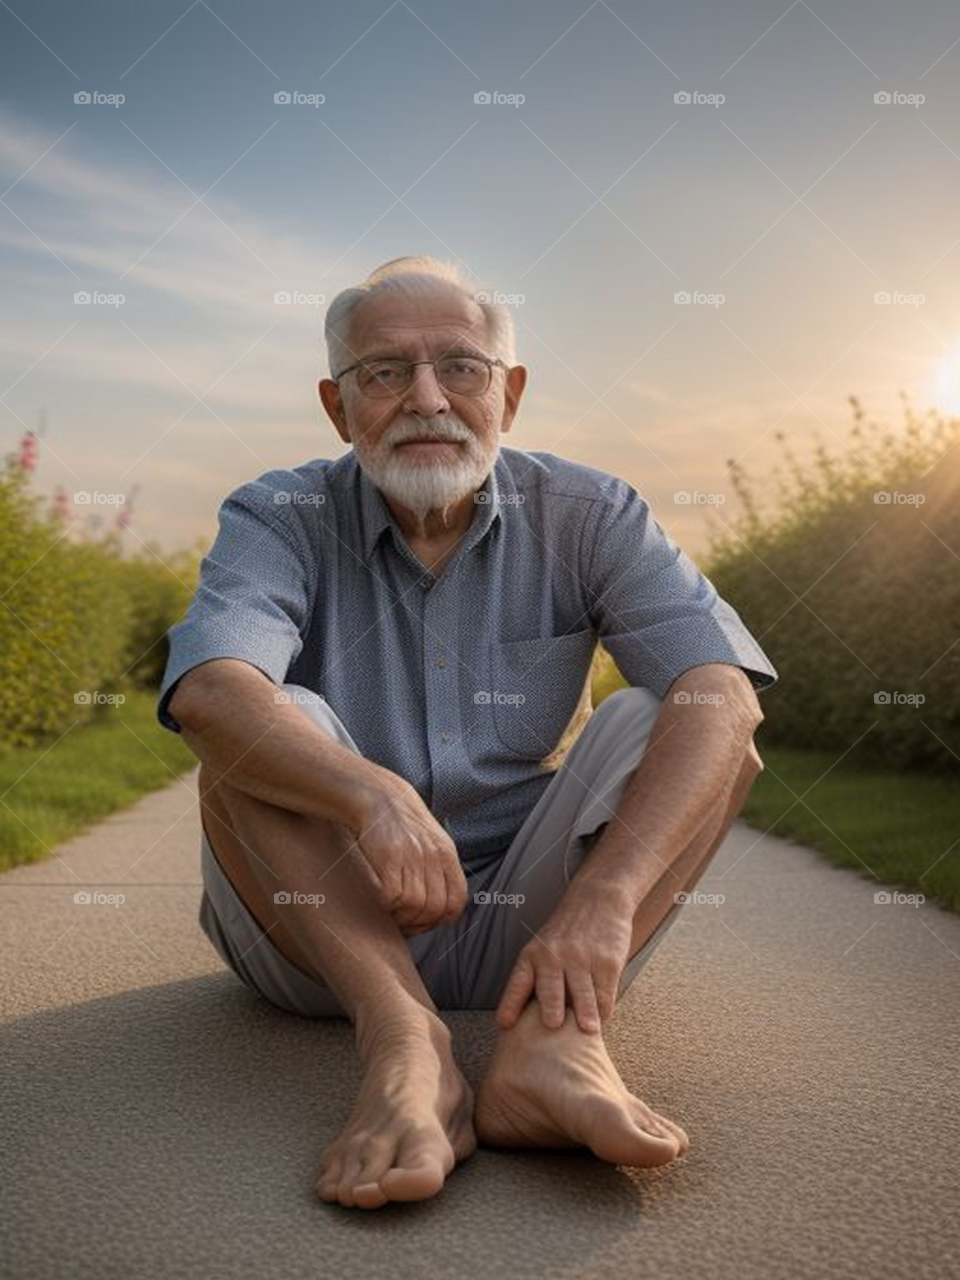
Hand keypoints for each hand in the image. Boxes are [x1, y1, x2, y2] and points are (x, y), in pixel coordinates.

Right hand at [345, 768, 467, 933]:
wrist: (378, 796)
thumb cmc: (401, 823)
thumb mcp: (431, 841)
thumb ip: (440, 870)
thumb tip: (441, 906)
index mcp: (447, 855)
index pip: (456, 901)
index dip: (441, 918)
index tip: (424, 920)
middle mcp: (433, 856)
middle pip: (435, 908)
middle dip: (419, 923)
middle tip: (403, 921)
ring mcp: (412, 857)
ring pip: (414, 906)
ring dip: (401, 916)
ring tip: (391, 911)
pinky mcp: (389, 857)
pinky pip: (392, 896)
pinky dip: (386, 905)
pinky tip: (380, 899)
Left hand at [495, 883, 635, 1032]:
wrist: (598, 897)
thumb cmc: (566, 931)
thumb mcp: (542, 947)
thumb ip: (536, 977)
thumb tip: (525, 1020)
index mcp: (532, 955)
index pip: (518, 982)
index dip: (510, 1004)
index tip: (504, 1024)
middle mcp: (554, 956)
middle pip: (551, 987)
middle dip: (551, 1007)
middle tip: (552, 1025)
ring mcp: (582, 958)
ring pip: (583, 993)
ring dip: (586, 1014)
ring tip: (588, 1030)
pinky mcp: (607, 961)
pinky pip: (605, 992)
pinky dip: (604, 1009)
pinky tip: (601, 1018)